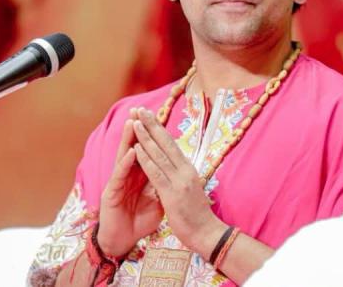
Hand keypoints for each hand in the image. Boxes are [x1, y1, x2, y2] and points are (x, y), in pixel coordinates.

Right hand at [98, 108, 163, 257]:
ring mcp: (118, 182)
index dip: (152, 136)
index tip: (160, 119)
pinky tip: (132, 151)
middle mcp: (128, 175)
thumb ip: (163, 186)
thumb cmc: (138, 221)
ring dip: (129, 139)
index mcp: (140, 176)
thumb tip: (176, 175)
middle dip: (138, 130)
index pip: (147, 151)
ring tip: (134, 122)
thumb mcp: (157, 202)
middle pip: (134, 147)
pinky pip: (120, 175)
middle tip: (142, 110)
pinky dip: (126, 163)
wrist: (123, 241)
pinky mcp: (111, 193)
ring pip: (124, 156)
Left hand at [132, 108, 226, 256]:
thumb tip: (175, 163)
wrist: (207, 234)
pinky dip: (145, 160)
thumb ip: (182, 175)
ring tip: (136, 122)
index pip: (171, 144)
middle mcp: (185, 170)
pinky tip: (136, 149)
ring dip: (146, 137)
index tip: (149, 115)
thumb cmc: (197, 214)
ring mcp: (179, 181)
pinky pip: (156, 173)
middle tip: (140, 109)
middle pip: (166, 143)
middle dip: (152, 125)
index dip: (159, 128)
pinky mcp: (172, 194)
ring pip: (159, 154)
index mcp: (188, 169)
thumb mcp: (190, 188)